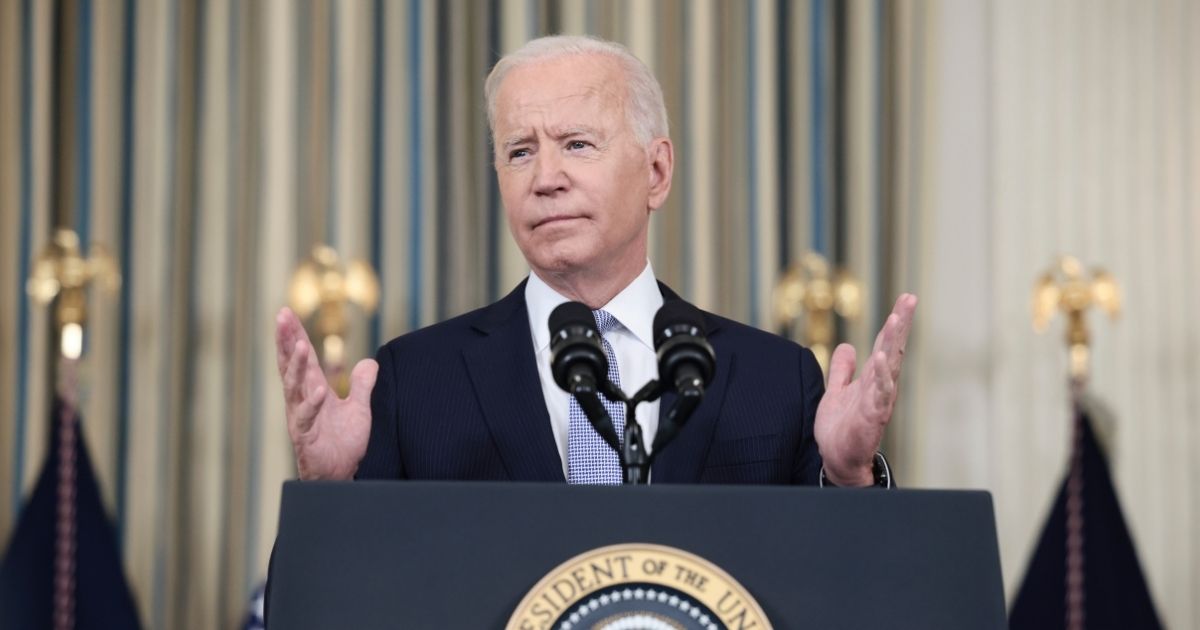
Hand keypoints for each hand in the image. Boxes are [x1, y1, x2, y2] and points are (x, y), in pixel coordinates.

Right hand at [275, 307, 377, 479]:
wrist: (342, 477)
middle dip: (286, 341)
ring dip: (297, 366)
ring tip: (302, 345)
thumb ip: (363, 386)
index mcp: (313, 391)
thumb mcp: (360, 410)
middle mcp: (302, 400)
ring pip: (293, 387)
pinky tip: (317, 389)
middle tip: (282, 317)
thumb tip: (370, 362)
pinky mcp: (305, 436)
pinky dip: (311, 403)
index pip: (302, 359)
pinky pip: (305, 417)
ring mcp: (301, 418)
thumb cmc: (346, 445)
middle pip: (291, 365)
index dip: (294, 336)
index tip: (286, 313)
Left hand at [814, 294, 916, 485]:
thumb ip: (842, 370)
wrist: (837, 459)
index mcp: (873, 378)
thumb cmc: (841, 428)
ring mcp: (878, 400)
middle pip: (893, 349)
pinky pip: (878, 393)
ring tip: (895, 319)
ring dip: (892, 343)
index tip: (905, 298)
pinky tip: (881, 358)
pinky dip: (881, 376)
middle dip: (901, 324)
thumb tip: (847, 346)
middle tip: (909, 299)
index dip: (895, 322)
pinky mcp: (872, 416)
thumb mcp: (837, 392)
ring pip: (889, 367)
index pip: (886, 344)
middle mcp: (880, 386)